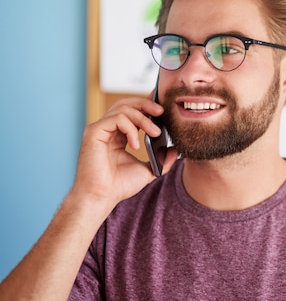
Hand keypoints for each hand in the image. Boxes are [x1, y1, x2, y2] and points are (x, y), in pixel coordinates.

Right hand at [69, 97, 172, 216]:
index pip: (133, 111)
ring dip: (143, 118)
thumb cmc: (120, 185)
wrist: (102, 197)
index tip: (164, 108)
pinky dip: (131, 129)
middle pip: (126, 103)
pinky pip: (117, 119)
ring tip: (155, 133)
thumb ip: (163, 159)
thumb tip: (176, 149)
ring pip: (123, 108)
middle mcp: (108, 129)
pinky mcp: (94, 132)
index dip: (147, 105)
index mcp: (118, 134)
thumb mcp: (149, 169)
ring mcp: (100, 129)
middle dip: (146, 104)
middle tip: (162, 112)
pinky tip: (136, 145)